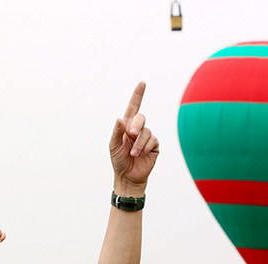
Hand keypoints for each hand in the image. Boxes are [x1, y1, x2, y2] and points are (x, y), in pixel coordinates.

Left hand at [109, 81, 158, 195]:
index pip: (133, 108)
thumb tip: (119, 118)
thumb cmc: (119, 160)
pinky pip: (152, 140)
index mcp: (126, 126)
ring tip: (133, 154)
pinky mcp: (154, 145)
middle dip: (136, 125)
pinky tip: (141, 155)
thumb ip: (116, 132)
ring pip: (146, 132)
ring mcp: (147, 137)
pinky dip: (145, 148)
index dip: (138, 95)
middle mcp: (138, 129)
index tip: (142, 83)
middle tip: (130, 135)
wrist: (128, 176)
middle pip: (141, 118)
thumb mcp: (113, 146)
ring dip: (138, 143)